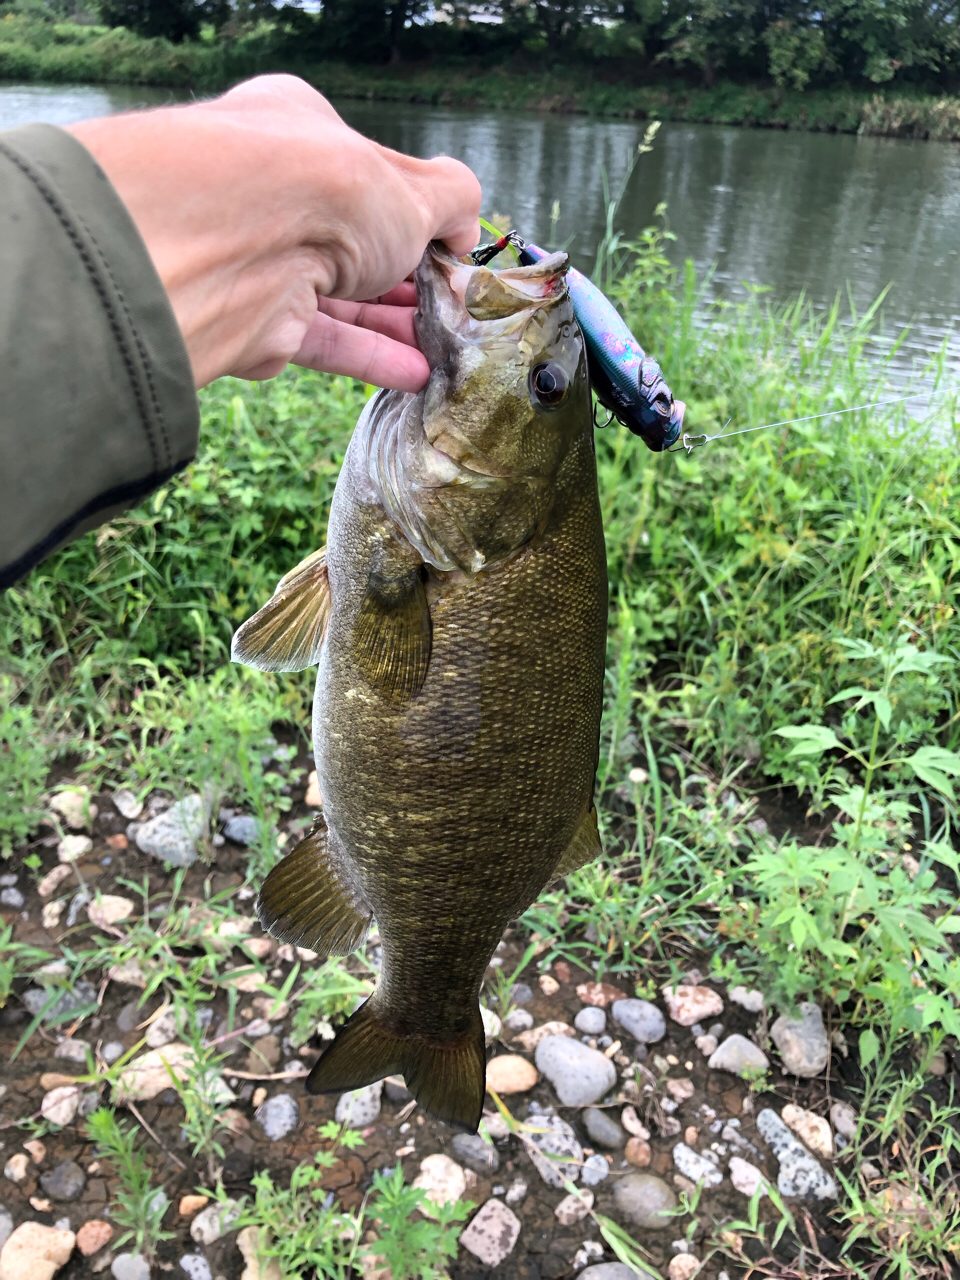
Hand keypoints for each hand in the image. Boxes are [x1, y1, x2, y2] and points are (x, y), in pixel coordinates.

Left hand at [68, 75, 480, 389]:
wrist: (244, 246)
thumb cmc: (333, 191)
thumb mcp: (418, 189)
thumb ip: (453, 201)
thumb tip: (463, 230)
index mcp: (301, 133)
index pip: (366, 173)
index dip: (415, 213)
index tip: (452, 250)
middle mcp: (273, 191)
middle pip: (354, 241)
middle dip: (407, 278)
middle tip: (451, 307)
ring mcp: (261, 257)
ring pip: (340, 296)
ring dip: (395, 324)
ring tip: (446, 348)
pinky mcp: (257, 319)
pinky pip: (323, 339)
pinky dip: (369, 356)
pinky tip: (416, 374)